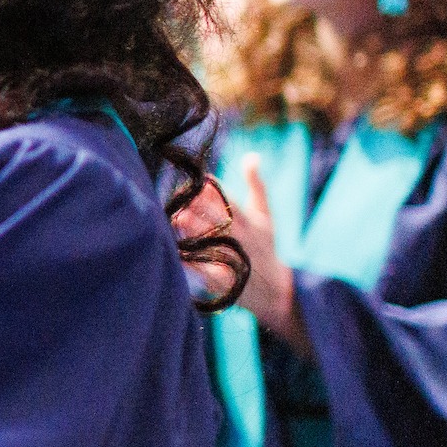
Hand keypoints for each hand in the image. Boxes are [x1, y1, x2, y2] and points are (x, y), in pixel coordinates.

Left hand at [190, 155, 306, 353]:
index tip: (194, 181)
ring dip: (186, 229)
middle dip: (192, 206)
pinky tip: (172, 249)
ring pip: (202, 239)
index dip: (207, 188)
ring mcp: (229, 258)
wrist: (274, 290)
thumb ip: (256, 185)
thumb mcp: (266, 216)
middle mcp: (238, 238)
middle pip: (211, 216)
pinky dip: (185, 258)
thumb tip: (251, 156)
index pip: (226, 197)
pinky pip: (199, 268)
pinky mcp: (220, 280)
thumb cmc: (265, 246)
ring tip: (174, 219)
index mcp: (248, 220)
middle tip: (178, 199)